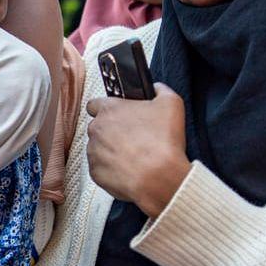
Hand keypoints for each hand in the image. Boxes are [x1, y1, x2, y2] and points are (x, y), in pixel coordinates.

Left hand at [85, 83, 191, 217]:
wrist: (160, 177)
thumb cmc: (164, 142)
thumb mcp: (172, 104)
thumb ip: (160, 90)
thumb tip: (155, 88)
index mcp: (109, 109)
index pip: (95, 104)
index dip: (107, 109)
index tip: (118, 115)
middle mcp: (96, 129)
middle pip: (98, 127)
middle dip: (111, 131)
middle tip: (132, 137)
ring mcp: (94, 152)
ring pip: (98, 148)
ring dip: (110, 150)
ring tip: (133, 155)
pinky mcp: (95, 173)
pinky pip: (100, 168)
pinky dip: (111, 169)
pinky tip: (129, 168)